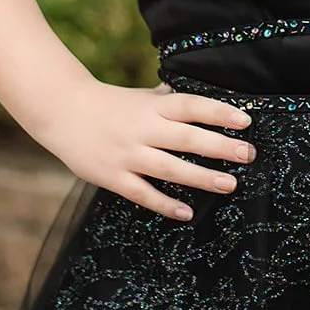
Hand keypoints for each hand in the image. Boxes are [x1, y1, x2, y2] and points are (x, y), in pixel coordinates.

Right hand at [33, 78, 255, 220]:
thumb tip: (199, 102)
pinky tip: (186, 213)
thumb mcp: (140, 96)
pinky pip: (143, 194)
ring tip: (229, 184)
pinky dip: (165, 204)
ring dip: (201, 177)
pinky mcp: (113, 177)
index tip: (245, 121)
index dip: (218, 112)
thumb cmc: (108, 103)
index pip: (191, 106)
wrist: (61, 111)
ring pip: (169, 168)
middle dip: (220, 147)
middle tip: (248, 155)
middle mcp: (142, 129)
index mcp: (151, 106)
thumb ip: (167, 101)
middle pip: (186, 138)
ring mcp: (127, 154)